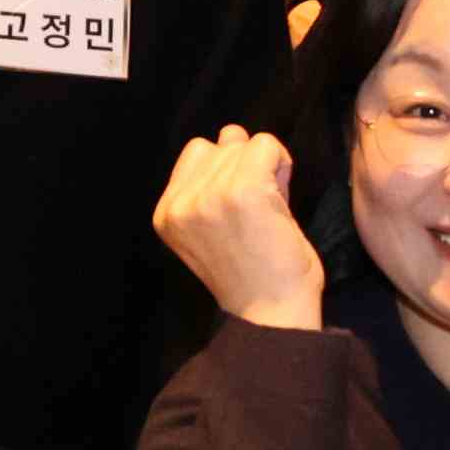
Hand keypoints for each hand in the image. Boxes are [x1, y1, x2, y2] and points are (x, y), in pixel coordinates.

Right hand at [153, 125, 326, 330]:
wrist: (272, 313)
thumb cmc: (253, 276)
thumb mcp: (212, 230)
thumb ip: (212, 187)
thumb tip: (233, 135)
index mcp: (166, 213)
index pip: (196, 153)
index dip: (226, 170)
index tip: (241, 208)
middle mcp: (181, 203)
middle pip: (220, 144)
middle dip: (245, 166)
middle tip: (260, 208)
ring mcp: (210, 195)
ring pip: (244, 142)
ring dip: (265, 165)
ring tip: (271, 204)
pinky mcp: (243, 190)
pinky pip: (267, 145)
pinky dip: (281, 163)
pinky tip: (283, 198)